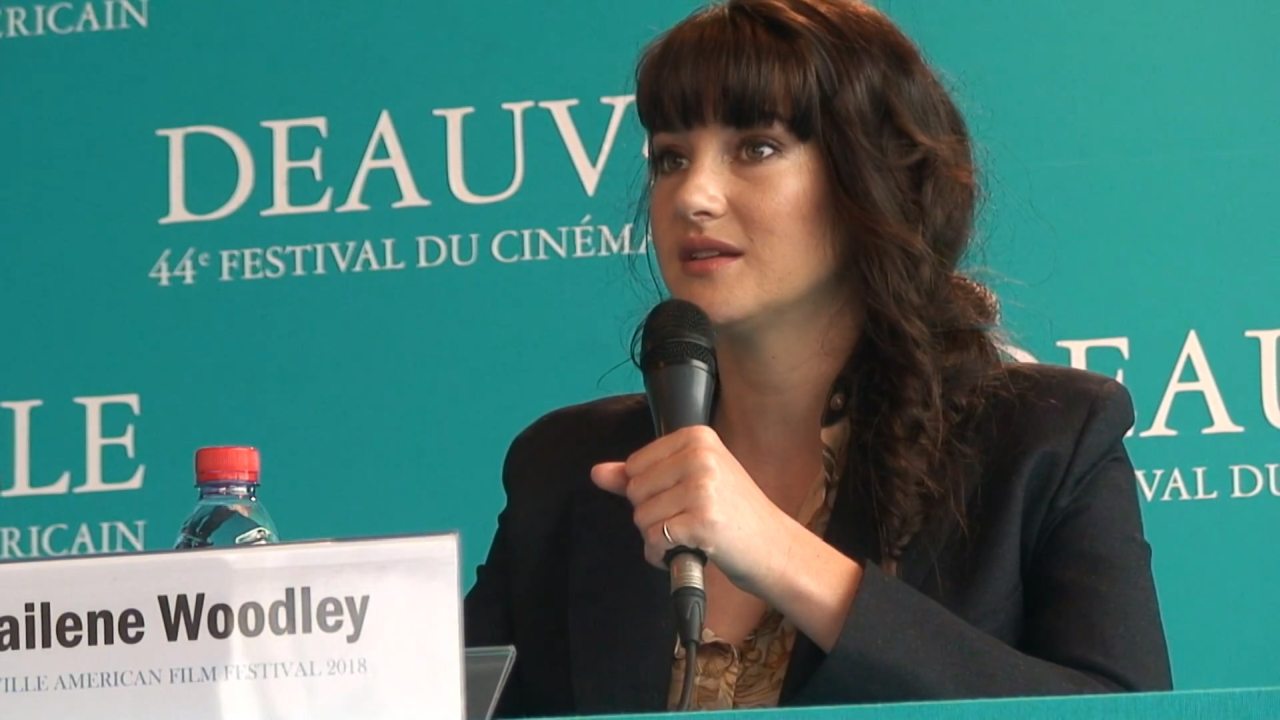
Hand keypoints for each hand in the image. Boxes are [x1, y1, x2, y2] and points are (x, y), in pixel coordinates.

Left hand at [590, 425, 791, 593]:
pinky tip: (687, 551)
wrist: (774, 547)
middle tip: (688, 519)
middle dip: (652, 515)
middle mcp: (700, 456)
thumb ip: (640, 474)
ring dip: (657, 538)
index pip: (634, 465)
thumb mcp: (690, 481)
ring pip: (640, 518)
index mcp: (696, 437)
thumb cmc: (733, 514)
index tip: (682, 497)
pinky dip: (662, 555)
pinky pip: (653, 541)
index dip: (650, 491)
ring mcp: (702, 488)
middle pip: (634, 491)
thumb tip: (598, 473)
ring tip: (690, 536)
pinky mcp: (702, 521)